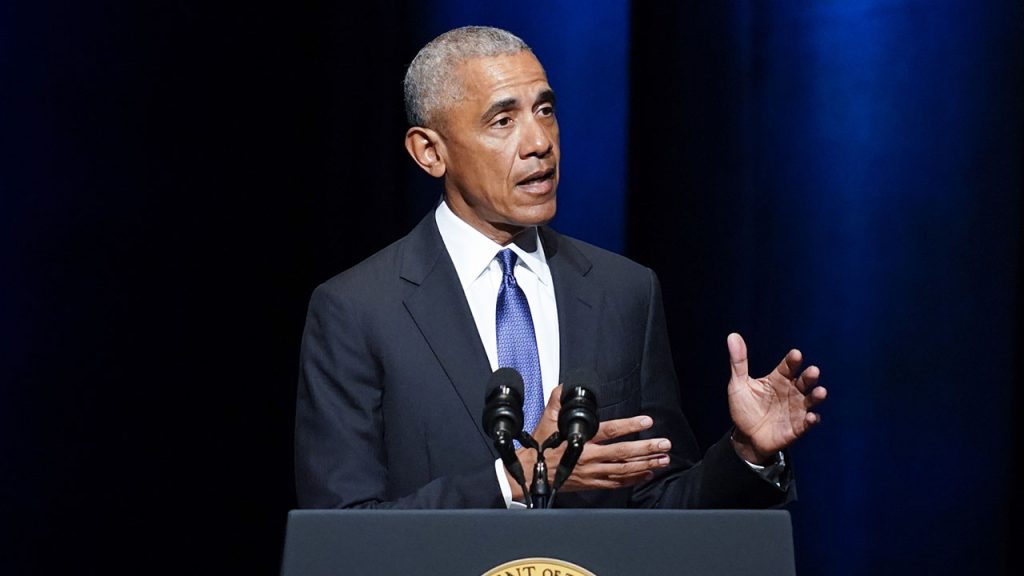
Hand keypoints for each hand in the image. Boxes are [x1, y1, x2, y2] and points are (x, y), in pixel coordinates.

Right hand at [507, 385, 671, 498]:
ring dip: (646, 464)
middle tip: (664, 444)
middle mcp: (590, 457)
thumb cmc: (541, 446)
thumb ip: (557, 399)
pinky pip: (617, 483)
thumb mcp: (546, 418)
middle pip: (624, 454)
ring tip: (663, 459)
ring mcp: (593, 473)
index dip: (630, 426)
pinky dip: (634, 479)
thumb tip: (565, 385)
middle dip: (647, 449)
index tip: (646, 421)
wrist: (532, 473)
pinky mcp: (593, 484)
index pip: (611, 431)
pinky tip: (647, 474)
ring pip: (625, 470)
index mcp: (582, 439)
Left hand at [726, 332, 826, 463]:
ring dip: (816, 396)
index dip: (792, 361)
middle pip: (803, 381)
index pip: (787, 366)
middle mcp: (791, 392)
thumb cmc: (744, 407)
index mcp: (778, 379)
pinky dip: (811, 420)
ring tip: (820, 392)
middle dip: (809, 376)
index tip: (796, 354)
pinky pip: (807, 423)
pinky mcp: (797, 427)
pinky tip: (811, 417)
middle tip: (813, 371)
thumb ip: (739, 362)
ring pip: (810, 400)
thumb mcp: (738, 384)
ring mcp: (796, 409)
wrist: (745, 436)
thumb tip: (732, 336)